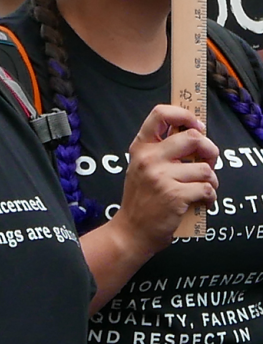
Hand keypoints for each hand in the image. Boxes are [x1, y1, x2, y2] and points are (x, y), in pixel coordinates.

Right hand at [109, 105, 218, 256]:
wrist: (132, 230)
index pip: (161, 113)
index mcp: (141, 147)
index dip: (185, 115)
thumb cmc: (142, 198)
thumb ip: (162, 150)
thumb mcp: (142, 167)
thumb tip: (195, 136)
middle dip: (210, 150)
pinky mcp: (175, 195)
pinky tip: (202, 201)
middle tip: (207, 161)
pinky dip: (210, 197)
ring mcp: (161, 176)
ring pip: (205, 168)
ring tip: (202, 188)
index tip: (196, 125)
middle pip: (193, 138)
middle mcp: (149, 158)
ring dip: (211, 180)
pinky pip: (207, 188)